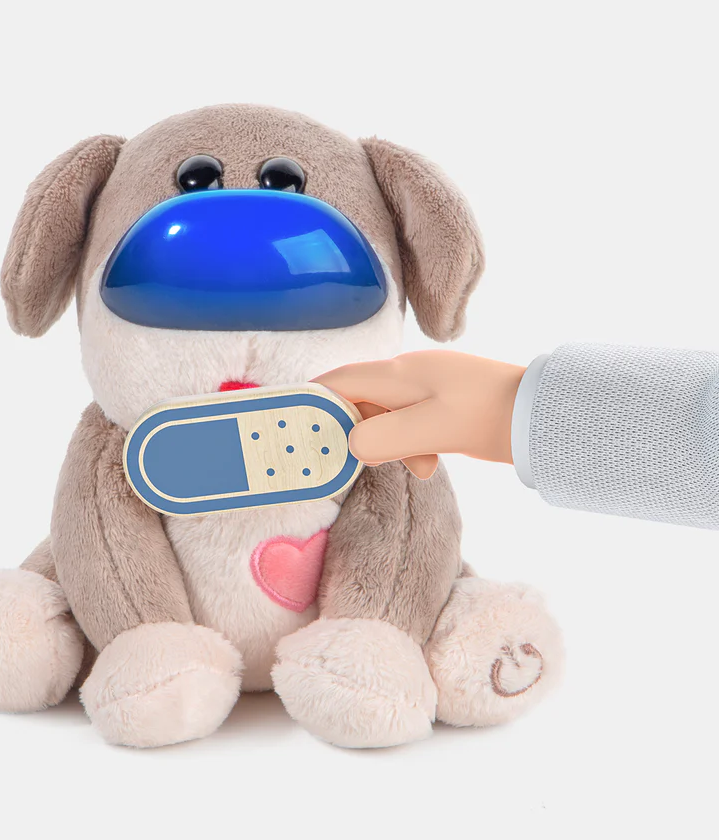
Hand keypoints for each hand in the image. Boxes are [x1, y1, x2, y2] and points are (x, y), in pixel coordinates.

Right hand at [313, 351, 525, 478]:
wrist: (542, 414)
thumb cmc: (486, 415)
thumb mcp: (430, 430)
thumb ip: (382, 438)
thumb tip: (350, 445)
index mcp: (399, 373)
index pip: (339, 381)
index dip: (313, 401)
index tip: (297, 428)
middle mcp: (408, 374)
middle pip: (359, 400)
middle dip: (355, 431)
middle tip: (355, 462)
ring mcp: (427, 388)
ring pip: (385, 416)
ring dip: (386, 444)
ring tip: (415, 465)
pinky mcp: (443, 405)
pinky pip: (409, 424)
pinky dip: (410, 446)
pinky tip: (429, 464)